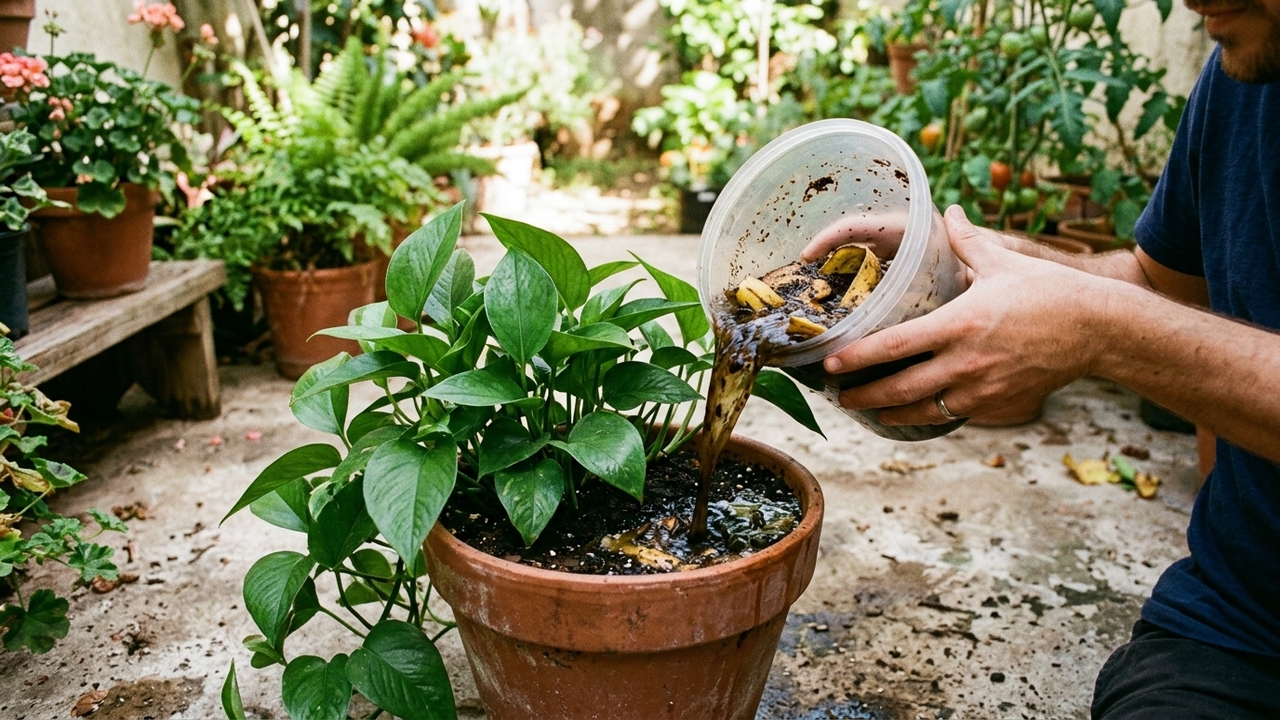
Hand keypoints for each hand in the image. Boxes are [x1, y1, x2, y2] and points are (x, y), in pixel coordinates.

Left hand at [822, 205, 1114, 424]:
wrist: (1098, 330)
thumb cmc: (1049, 291)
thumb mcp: (1002, 262)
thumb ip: (967, 240)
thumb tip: (950, 211)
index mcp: (959, 323)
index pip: (895, 345)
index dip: (859, 358)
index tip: (832, 365)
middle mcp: (966, 361)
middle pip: (900, 389)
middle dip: (864, 397)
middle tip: (839, 398)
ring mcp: (982, 388)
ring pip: (923, 410)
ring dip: (891, 414)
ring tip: (870, 412)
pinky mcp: (998, 405)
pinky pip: (953, 414)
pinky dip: (929, 415)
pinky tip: (914, 412)